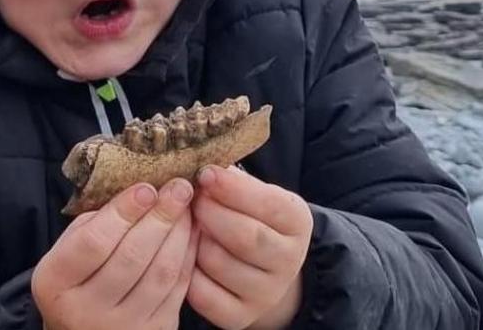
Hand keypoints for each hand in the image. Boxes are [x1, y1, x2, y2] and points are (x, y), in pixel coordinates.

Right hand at [34, 178, 198, 329]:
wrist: (82, 329)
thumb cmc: (76, 277)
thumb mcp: (69, 248)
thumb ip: (96, 222)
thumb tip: (143, 191)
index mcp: (56, 282)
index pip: (94, 242)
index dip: (123, 212)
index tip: (146, 188)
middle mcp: (85, 310)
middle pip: (131, 257)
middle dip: (160, 217)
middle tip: (179, 187)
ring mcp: (121, 327)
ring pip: (160, 274)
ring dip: (179, 234)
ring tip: (188, 205)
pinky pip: (178, 290)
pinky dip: (188, 256)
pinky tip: (192, 231)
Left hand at [187, 165, 312, 329]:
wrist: (264, 270)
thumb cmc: (251, 218)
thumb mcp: (255, 193)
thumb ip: (233, 181)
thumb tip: (202, 167)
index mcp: (297, 222)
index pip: (268, 204)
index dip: (232, 188)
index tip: (205, 173)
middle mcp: (288, 261)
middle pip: (245, 236)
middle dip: (210, 212)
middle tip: (189, 199)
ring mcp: (265, 293)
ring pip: (218, 263)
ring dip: (194, 239)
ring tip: (188, 224)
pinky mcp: (239, 316)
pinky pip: (202, 292)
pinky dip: (186, 270)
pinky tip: (185, 252)